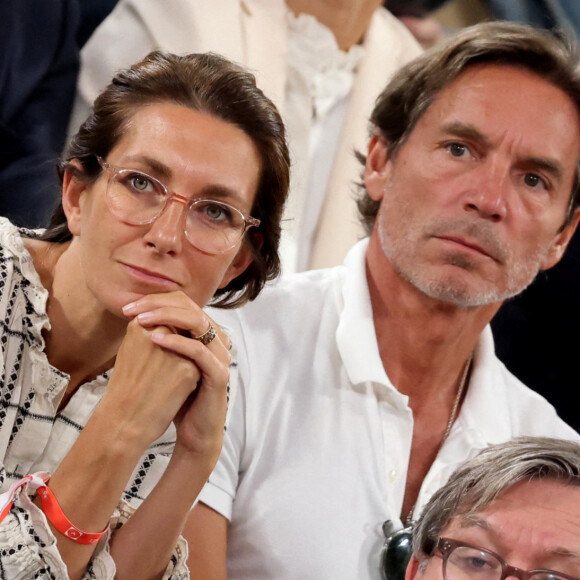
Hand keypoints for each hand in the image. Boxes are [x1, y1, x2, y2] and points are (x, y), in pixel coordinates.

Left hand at [122, 292, 229, 462]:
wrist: (194, 430)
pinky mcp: (219, 373)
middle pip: (191, 307)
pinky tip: (154, 338)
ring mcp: (220, 356)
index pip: (183, 303)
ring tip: (140, 320)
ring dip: (167, 316)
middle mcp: (217, 339)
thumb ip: (161, 337)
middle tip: (132, 310)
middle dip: (158, 304)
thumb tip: (136, 314)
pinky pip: (199, 350)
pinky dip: (176, 341)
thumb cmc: (178, 396)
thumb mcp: (167, 360)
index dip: (155, 300)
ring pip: (197, 322)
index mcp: (206, 333)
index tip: (127, 307)